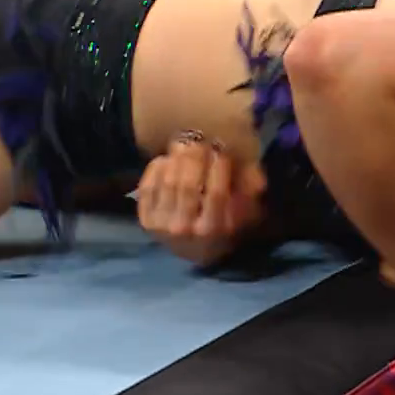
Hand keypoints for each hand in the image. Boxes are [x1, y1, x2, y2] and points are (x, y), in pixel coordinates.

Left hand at [138, 132, 265, 264]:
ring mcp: (162, 226)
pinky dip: (156, 169)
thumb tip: (249, 167)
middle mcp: (185, 229)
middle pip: (188, 186)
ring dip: (176, 159)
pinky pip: (147, 188)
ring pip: (168, 183)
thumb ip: (248, 192)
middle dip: (195, 158)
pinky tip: (166, 159)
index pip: (216, 194)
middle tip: (200, 142)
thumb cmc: (223, 229)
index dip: (219, 168)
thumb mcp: (243, 216)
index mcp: (212, 229)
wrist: (192, 252)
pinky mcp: (145, 221)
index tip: (221, 150)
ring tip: (184, 145)